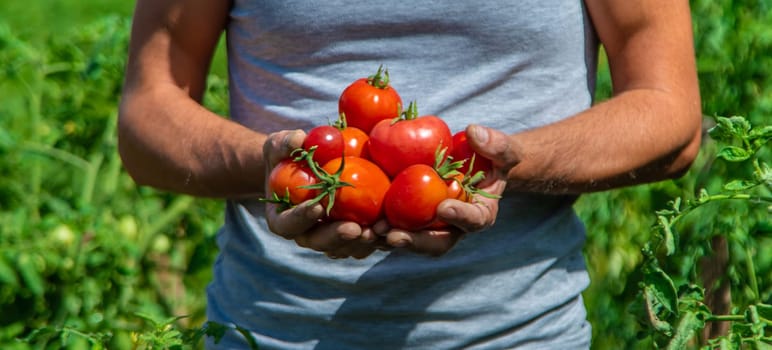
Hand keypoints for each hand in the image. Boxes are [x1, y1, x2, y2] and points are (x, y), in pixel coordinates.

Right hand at [263, 130, 380, 258]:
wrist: (305, 168)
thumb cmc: (287, 156)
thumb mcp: (280, 146)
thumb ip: (285, 144)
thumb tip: (298, 140)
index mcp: (283, 218)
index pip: (288, 224)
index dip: (301, 218)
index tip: (317, 206)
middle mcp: (305, 233)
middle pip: (319, 242)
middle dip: (337, 237)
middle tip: (354, 229)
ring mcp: (328, 237)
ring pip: (344, 248)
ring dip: (360, 243)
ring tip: (377, 231)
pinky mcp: (350, 235)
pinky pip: (363, 242)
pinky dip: (376, 238)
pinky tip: (389, 228)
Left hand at [381, 124, 518, 255]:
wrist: (474, 168)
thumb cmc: (491, 159)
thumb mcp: (501, 150)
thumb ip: (494, 144)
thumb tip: (474, 131)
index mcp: (480, 214)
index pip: (473, 221)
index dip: (460, 216)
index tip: (444, 206)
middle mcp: (454, 229)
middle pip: (436, 242)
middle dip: (415, 241)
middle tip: (394, 235)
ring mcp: (430, 227)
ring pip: (410, 241)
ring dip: (389, 239)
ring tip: (370, 232)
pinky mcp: (409, 220)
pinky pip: (393, 228)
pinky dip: (375, 229)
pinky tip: (355, 223)